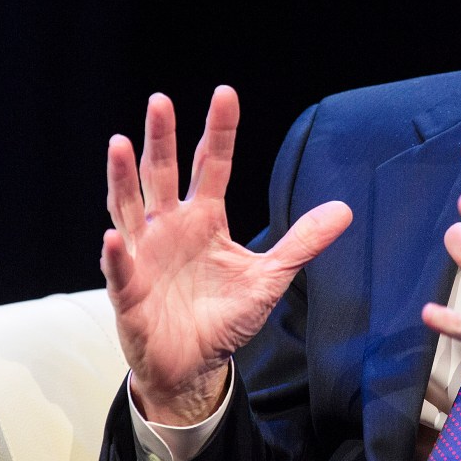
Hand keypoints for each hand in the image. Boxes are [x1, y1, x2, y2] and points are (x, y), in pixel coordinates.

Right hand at [102, 86, 351, 424]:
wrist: (194, 366)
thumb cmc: (224, 318)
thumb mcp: (270, 278)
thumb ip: (302, 242)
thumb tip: (344, 209)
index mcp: (204, 218)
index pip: (210, 165)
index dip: (218, 131)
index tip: (225, 94)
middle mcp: (170, 226)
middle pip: (162, 173)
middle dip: (161, 138)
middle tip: (161, 100)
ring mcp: (144, 254)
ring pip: (129, 207)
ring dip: (123, 177)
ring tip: (120, 144)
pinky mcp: (129, 291)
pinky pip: (121, 268)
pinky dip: (117, 252)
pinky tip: (116, 234)